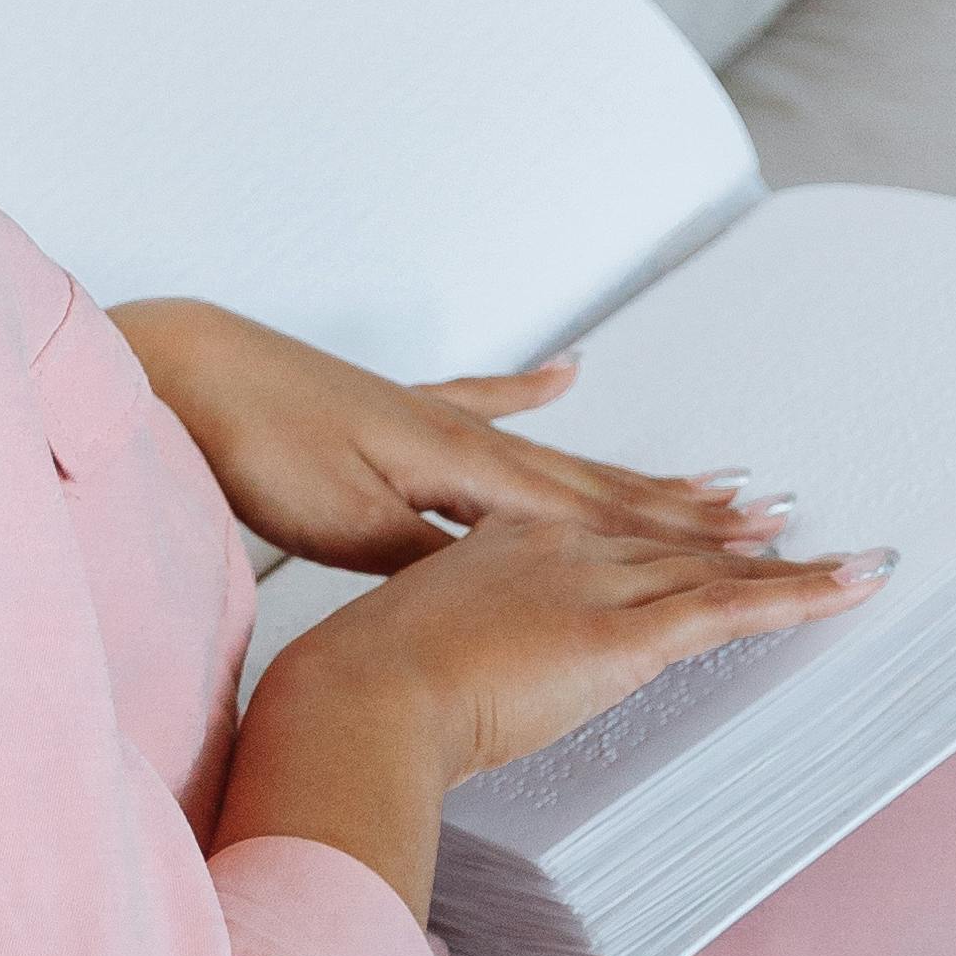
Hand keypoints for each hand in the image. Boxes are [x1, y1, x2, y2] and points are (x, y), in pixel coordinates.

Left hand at [111, 298, 782, 585]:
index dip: (673, 533)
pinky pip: (486, 403)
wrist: (187, 373)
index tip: (753, 540)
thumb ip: (434, 556)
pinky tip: (567, 373)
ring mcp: (432, 416)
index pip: (590, 511)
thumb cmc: (257, 446)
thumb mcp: (348, 522)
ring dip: (630, 470)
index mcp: (461, 465)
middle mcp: (464, 434)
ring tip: (704, 470)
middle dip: (681, 504)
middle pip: (593, 479)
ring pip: (556, 454)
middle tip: (767, 510)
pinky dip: (530, 391)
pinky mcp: (395, 412)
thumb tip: (516, 582)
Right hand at [212, 503, 892, 921]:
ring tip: (849, 557)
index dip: (663, 527)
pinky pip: (732, 611)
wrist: (363, 691)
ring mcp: (597, 586)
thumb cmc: (366, 684)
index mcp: (511, 544)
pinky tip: (851, 585)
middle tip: (786, 516)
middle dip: (732, 536)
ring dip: (789, 569)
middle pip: (670, 545)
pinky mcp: (623, 634)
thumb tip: (461, 684)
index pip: (608, 535)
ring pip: (714, 572)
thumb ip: (451, 654)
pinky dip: (801, 597)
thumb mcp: (412, 651)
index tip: (702, 515)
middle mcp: (564, 549)